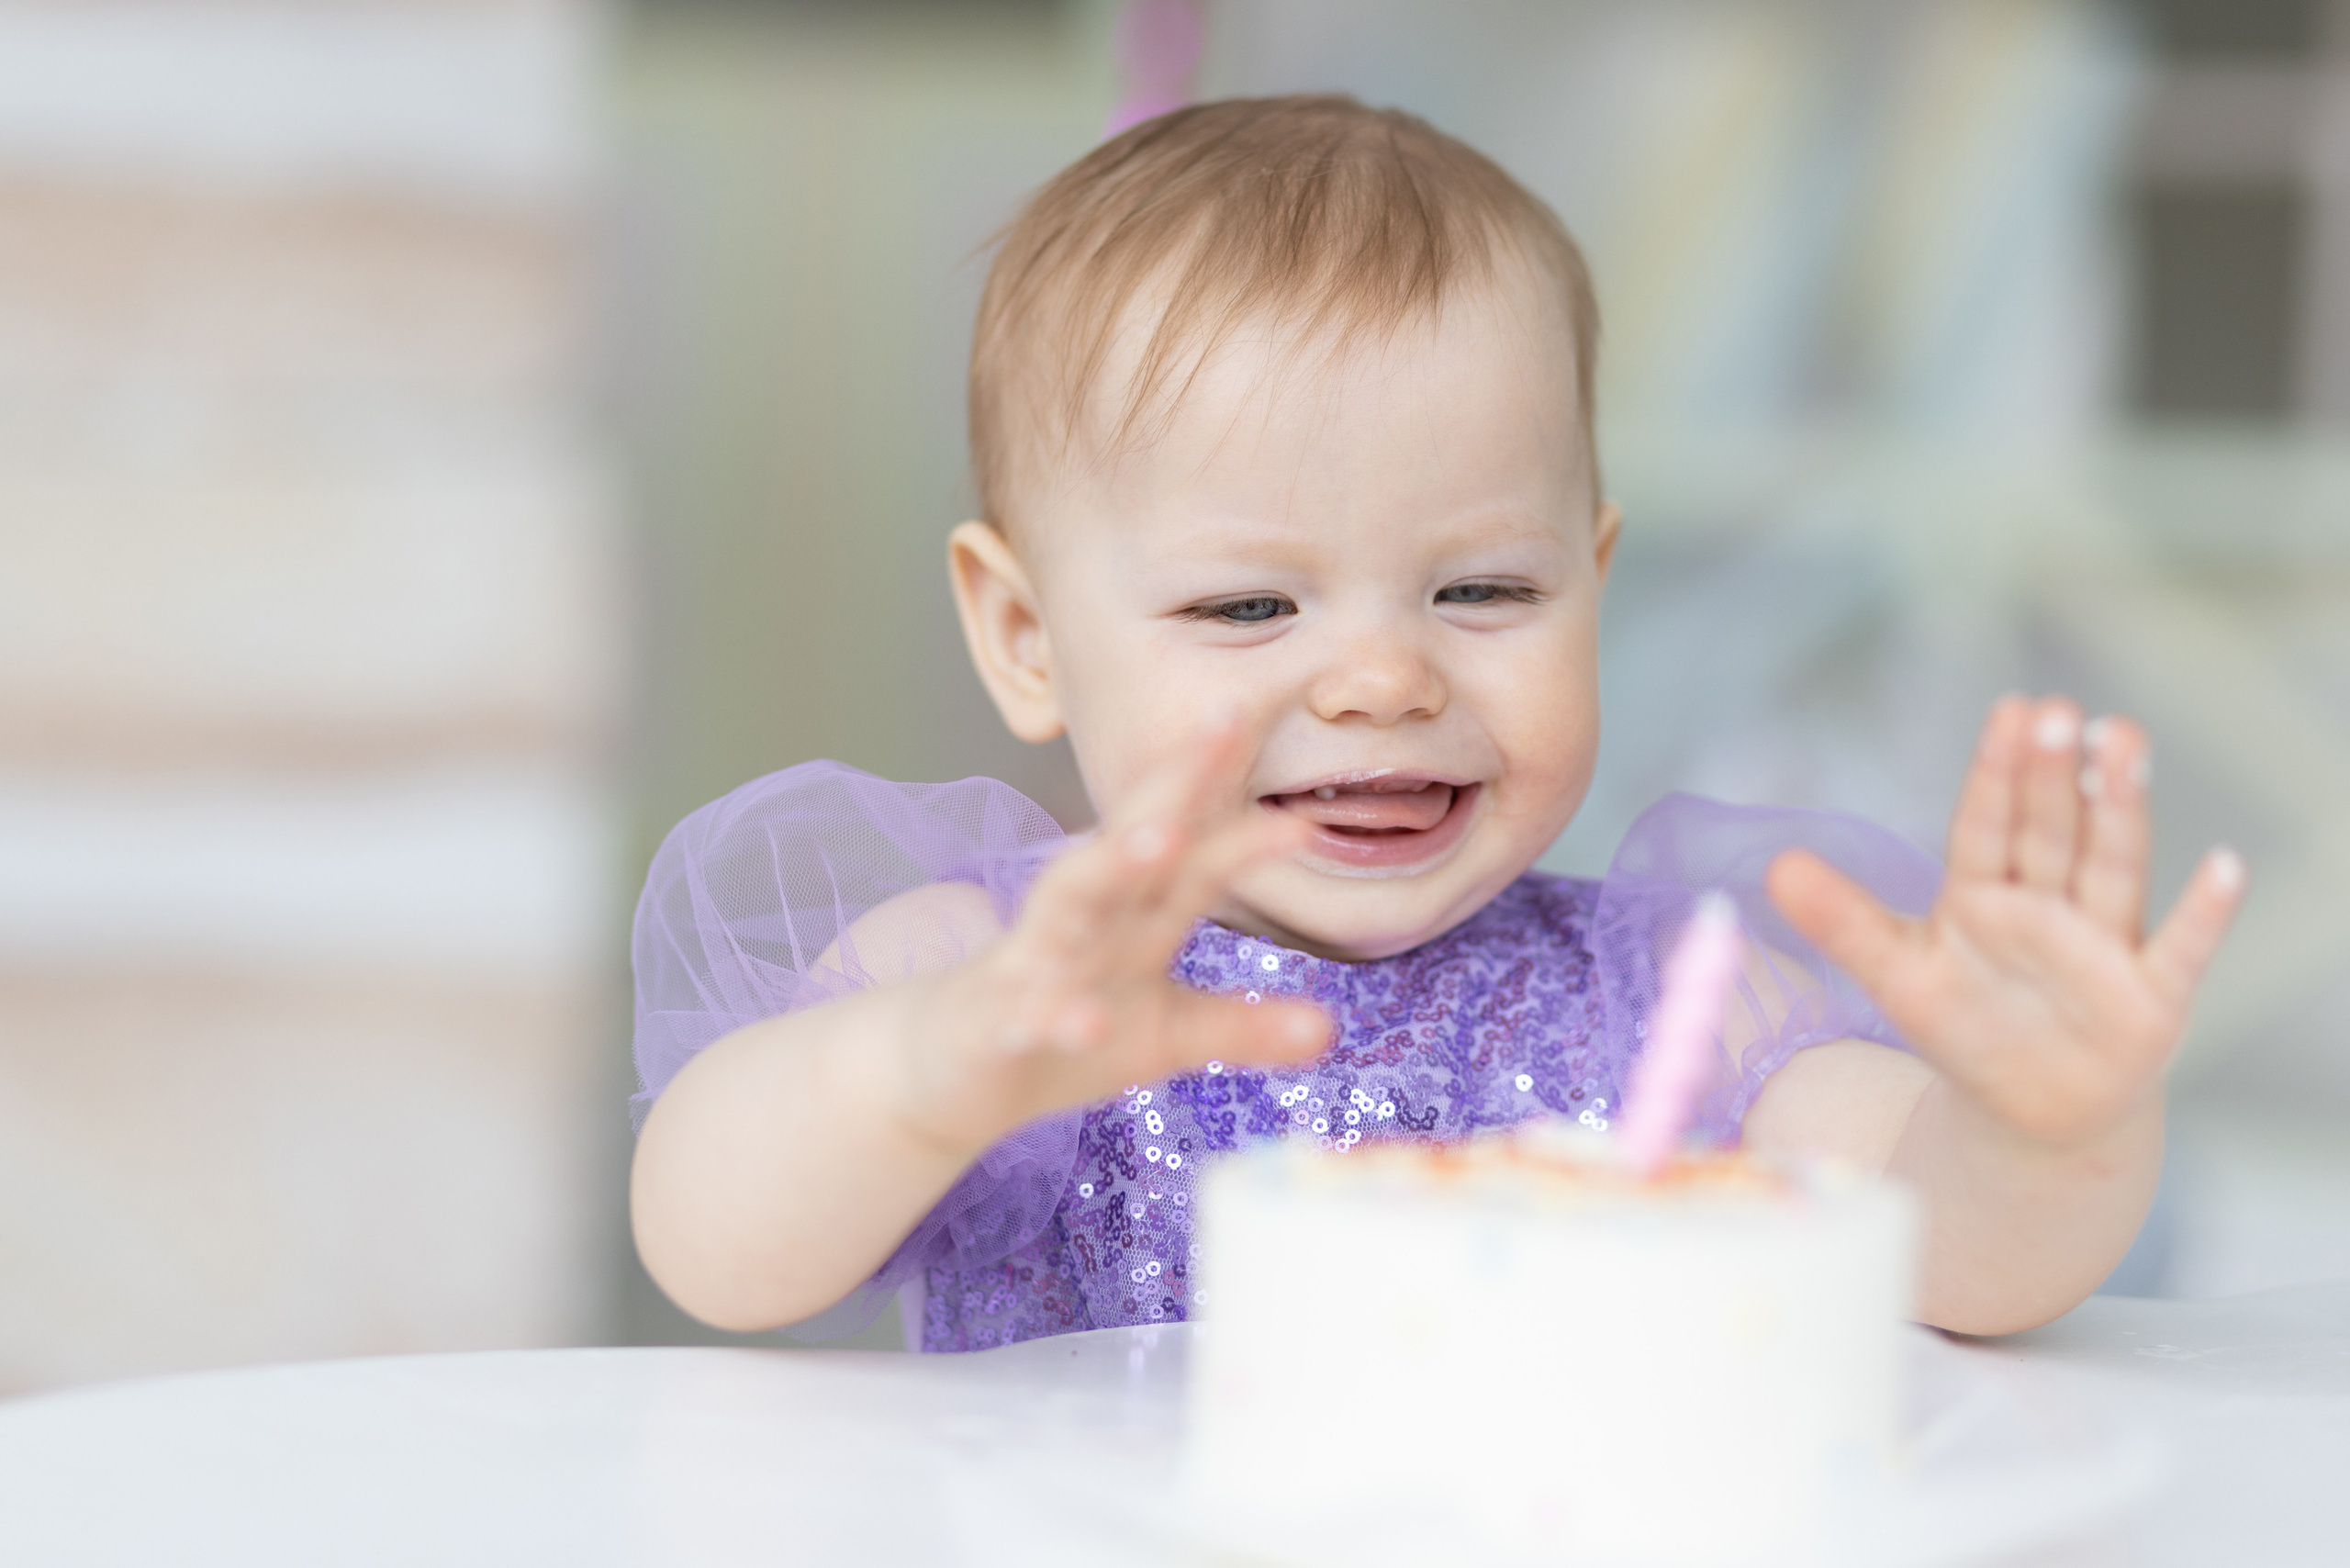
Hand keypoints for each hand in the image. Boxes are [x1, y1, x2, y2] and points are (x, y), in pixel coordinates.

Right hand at [892, 715, 1327, 1153]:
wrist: (948, 1072)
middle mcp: (1088, 921)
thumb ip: (1242, 1026)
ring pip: (1073, 903)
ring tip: (1159, 839)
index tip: (1272, 719)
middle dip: (1178, 781)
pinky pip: (1029, 1014)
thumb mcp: (1165, 1034)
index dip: (1230, 782)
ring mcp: (1036, 964)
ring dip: (1113, 865)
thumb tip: (1329, 1031)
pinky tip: (1085, 1022)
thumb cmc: (1067, 1029)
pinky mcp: (999, 1022)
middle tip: (1224, 721)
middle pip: (1133, 837)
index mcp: (1134, 912)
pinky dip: (1056, 1016)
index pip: (1189, 835)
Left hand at [1765, 696, 2245, 1148]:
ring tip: (2125, 742)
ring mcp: (2103, 944)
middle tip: (2057, 711)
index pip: (1986, 824)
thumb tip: (1773, 866)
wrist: (2033, 1109)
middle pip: (2049, 832)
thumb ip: (1842, 922)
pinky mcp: (2151, 996)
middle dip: (2052, 775)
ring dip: (2121, 809)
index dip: (1995, 772)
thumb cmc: (1967, 1026)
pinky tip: (2225, 866)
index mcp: (1983, 892)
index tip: (2008, 709)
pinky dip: (2206, 912)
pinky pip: (2182, 949)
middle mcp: (2047, 904)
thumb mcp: (1897, 975)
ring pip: (2112, 866)